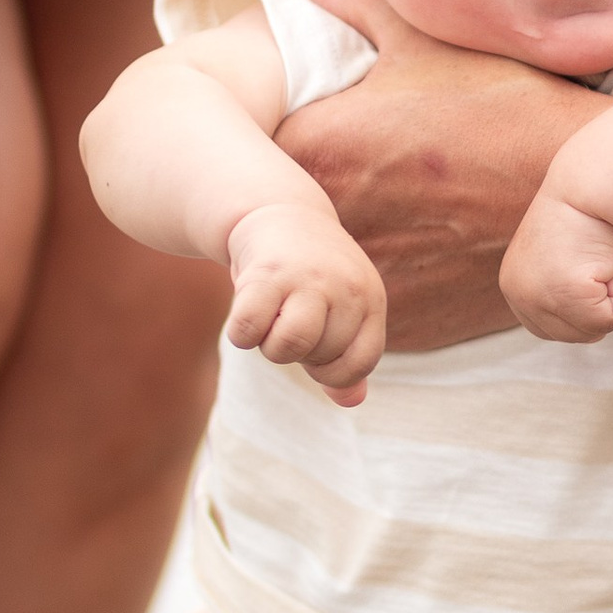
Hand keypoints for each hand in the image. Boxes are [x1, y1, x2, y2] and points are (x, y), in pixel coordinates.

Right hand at [225, 199, 384, 402]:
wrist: (280, 212)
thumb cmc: (314, 276)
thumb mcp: (343, 311)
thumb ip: (348, 359)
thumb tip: (352, 401)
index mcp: (371, 299)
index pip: (359, 363)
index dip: (332, 372)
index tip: (317, 352)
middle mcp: (346, 287)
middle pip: (319, 357)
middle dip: (298, 353)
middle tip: (290, 320)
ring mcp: (308, 278)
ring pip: (288, 346)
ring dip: (270, 346)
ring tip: (271, 318)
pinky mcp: (268, 272)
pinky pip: (248, 329)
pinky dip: (241, 333)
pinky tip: (247, 309)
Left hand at [278, 0, 594, 350]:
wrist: (583, 198)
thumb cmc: (508, 107)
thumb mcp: (430, 41)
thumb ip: (357, 10)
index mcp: (319, 147)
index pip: (253, 145)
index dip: (271, 135)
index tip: (306, 124)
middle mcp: (326, 224)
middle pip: (281, 213)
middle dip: (301, 193)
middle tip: (354, 169)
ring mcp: (362, 282)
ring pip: (323, 267)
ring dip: (341, 242)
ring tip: (393, 212)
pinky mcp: (401, 325)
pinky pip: (368, 307)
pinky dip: (386, 281)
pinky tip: (422, 251)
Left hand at [499, 184, 612, 342]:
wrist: (597, 185)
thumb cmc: (587, 218)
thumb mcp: (555, 262)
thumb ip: (553, 292)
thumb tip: (578, 327)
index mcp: (513, 285)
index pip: (550, 330)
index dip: (579, 305)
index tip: (581, 265)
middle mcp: (518, 293)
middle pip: (572, 336)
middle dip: (595, 303)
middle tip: (592, 261)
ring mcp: (538, 294)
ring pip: (592, 330)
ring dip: (609, 298)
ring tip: (597, 260)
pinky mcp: (566, 292)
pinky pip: (611, 318)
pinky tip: (606, 262)